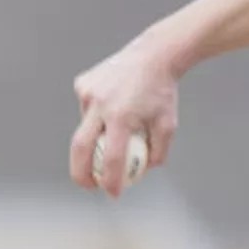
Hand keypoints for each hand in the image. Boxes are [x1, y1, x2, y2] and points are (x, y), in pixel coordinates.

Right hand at [68, 41, 180, 196]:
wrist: (154, 55)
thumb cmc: (163, 93)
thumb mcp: (168, 126)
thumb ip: (156, 153)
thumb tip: (139, 174)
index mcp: (122, 116)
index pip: (112, 158)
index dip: (110, 180)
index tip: (112, 193)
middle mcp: (100, 104)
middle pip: (80, 148)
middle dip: (80, 172)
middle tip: (89, 185)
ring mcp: (88, 92)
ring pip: (86, 126)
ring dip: (98, 134)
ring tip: (122, 118)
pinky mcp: (82, 83)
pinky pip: (86, 109)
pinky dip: (97, 114)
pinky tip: (114, 101)